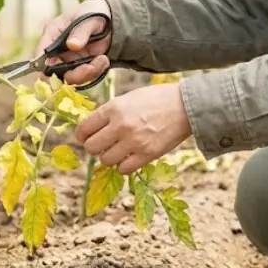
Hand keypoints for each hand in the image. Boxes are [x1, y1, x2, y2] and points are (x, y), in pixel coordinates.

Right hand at [36, 0, 112, 85]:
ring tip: (103, 60)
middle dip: (74, 74)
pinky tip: (104, 60)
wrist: (110, 20)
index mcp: (52, 33)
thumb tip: (72, 45)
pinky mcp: (80, 67)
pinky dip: (96, 72)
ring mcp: (68, 60)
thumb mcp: (89, 18)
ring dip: (87, 74)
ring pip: (71, 78)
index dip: (45, 67)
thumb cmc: (93, 13)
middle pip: (55, 73)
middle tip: (91, 68)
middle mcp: (57, 51)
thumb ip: (80, 31)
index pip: (41, 54)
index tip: (58, 74)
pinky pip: (85, 77)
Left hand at [76, 83, 191, 174]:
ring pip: (105, 160)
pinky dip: (123, 166)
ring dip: (109, 157)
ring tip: (118, 150)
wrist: (185, 106)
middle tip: (102, 145)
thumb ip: (111, 112)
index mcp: (114, 108)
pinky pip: (123, 169)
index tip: (86, 137)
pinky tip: (129, 157)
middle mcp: (120, 125)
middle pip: (91, 147)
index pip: (84, 128)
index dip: (82, 135)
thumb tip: (94, 127)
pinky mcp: (147, 155)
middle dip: (94, 147)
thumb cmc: (157, 98)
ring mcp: (134, 142)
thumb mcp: (129, 97)